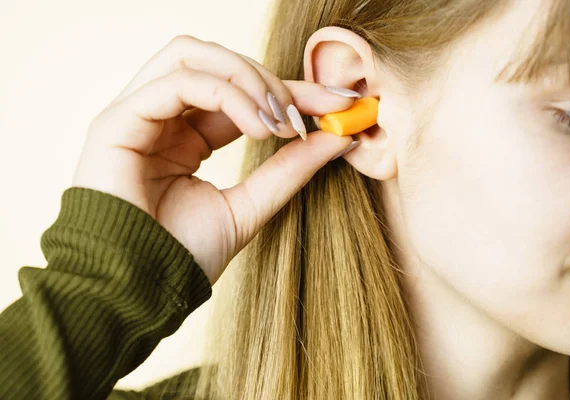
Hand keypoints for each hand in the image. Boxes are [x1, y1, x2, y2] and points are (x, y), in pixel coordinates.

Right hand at [72, 35, 355, 284]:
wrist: (138, 293)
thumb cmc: (183, 257)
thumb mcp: (250, 206)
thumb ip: (290, 169)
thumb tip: (341, 136)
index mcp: (187, 137)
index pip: (240, 95)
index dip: (291, 92)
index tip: (339, 103)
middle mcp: (162, 119)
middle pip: (217, 64)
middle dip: (271, 81)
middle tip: (309, 113)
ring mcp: (137, 116)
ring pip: (194, 57)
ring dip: (249, 79)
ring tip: (281, 121)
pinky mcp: (117, 121)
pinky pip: (179, 81)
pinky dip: (227, 94)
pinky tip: (259, 127)